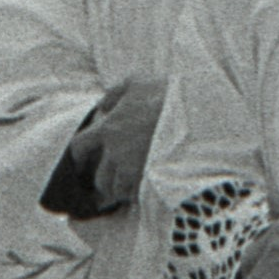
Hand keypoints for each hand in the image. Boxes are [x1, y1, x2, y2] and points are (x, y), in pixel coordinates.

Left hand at [56, 77, 163, 214]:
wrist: (199, 111)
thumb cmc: (166, 93)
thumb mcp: (137, 82)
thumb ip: (114, 94)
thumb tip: (102, 107)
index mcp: (108, 128)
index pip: (79, 147)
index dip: (79, 155)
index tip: (81, 160)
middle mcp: (117, 152)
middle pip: (100, 177)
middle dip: (102, 180)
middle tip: (107, 181)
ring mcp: (136, 169)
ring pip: (117, 190)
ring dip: (119, 190)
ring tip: (125, 190)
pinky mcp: (154, 180)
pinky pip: (138, 196)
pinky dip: (137, 196)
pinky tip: (143, 191)